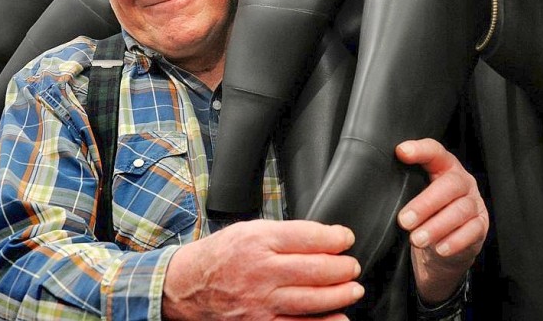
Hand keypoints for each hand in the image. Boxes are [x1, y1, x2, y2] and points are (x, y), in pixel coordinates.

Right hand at [162, 219, 362, 319]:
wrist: (188, 286)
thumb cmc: (221, 255)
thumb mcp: (250, 230)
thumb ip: (285, 234)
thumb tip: (324, 238)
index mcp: (259, 241)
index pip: (309, 237)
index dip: (336, 238)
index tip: (347, 238)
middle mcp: (261, 271)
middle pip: (315, 270)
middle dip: (343, 268)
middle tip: (353, 266)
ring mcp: (260, 302)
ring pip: (312, 299)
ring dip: (340, 295)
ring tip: (353, 289)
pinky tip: (339, 318)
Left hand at [396, 138, 488, 304]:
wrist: (442, 249)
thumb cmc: (425, 216)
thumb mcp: (414, 196)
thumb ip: (405, 185)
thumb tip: (378, 183)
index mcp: (444, 167)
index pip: (435, 152)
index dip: (420, 150)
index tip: (401, 152)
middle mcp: (461, 182)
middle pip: (449, 185)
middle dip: (425, 203)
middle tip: (404, 220)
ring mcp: (474, 203)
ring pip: (460, 210)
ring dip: (437, 226)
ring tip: (417, 239)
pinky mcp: (481, 225)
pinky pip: (472, 231)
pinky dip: (454, 241)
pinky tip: (439, 248)